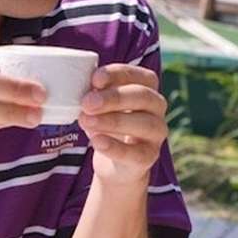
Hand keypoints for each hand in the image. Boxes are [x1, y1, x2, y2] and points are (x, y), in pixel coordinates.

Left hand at [78, 64, 168, 186]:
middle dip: (114, 98)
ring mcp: (156, 133)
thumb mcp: (99, 104)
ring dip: (113, 121)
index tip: (95, 79)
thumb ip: (94, 93)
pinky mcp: (149, 156)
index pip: (139, 75)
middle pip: (143, 96)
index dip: (118, 74)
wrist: (113, 163)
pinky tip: (97, 141)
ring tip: (86, 121)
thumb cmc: (105, 123)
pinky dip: (115, 147)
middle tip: (87, 103)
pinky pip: (136, 153)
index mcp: (147, 87)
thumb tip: (80, 86)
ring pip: (144, 124)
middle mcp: (157, 107)